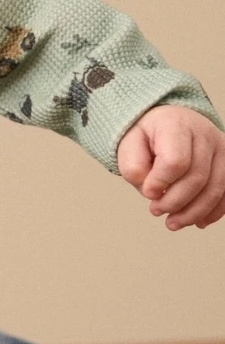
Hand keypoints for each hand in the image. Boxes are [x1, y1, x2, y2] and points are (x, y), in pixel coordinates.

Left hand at [118, 105, 224, 229]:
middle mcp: (203, 133)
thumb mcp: (128, 145)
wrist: (166, 120)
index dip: (161, 183)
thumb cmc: (145, 135)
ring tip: (172, 223)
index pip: (175, 160)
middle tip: (155, 211)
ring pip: (215, 188)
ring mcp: (220, 148)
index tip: (148, 193)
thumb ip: (134, 168)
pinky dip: (213, 211)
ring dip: (194, 212)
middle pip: (197, 177)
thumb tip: (152, 193)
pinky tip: (197, 222)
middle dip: (175, 202)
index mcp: (174, 124)